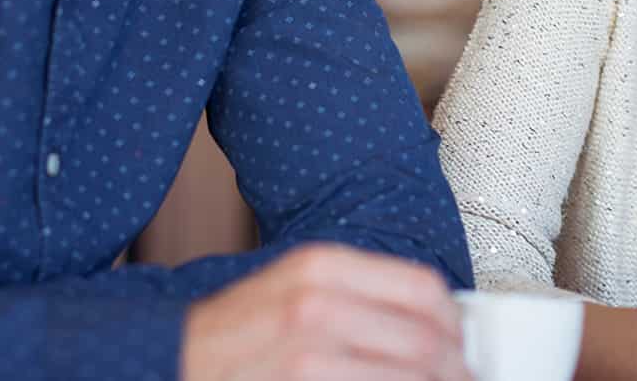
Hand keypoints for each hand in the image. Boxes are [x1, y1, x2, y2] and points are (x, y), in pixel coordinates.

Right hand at [181, 243, 469, 380]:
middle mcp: (318, 305)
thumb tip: (438, 323)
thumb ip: (360, 295)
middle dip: (456, 371)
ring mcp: (308, 358)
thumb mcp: (297, 290)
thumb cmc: (238, 333)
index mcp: (323, 265)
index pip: (424, 288)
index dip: (456, 324)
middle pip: (426, 342)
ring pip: (411, 378)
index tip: (464, 347)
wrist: (172, 362)